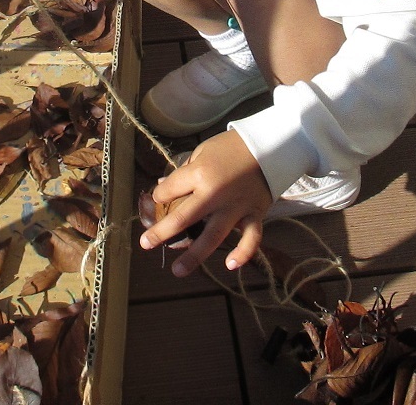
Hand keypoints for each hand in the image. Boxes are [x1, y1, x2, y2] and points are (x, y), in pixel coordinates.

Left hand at [139, 130, 271, 277]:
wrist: (269, 144)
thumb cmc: (231, 146)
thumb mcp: (202, 151)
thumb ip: (185, 172)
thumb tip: (165, 190)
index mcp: (199, 174)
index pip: (170, 191)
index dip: (160, 195)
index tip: (159, 198)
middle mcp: (215, 194)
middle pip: (183, 219)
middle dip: (161, 233)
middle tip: (146, 244)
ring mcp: (235, 207)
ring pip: (212, 236)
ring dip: (194, 256)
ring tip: (178, 271)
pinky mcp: (254, 214)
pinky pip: (251, 238)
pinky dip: (243, 253)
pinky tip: (230, 264)